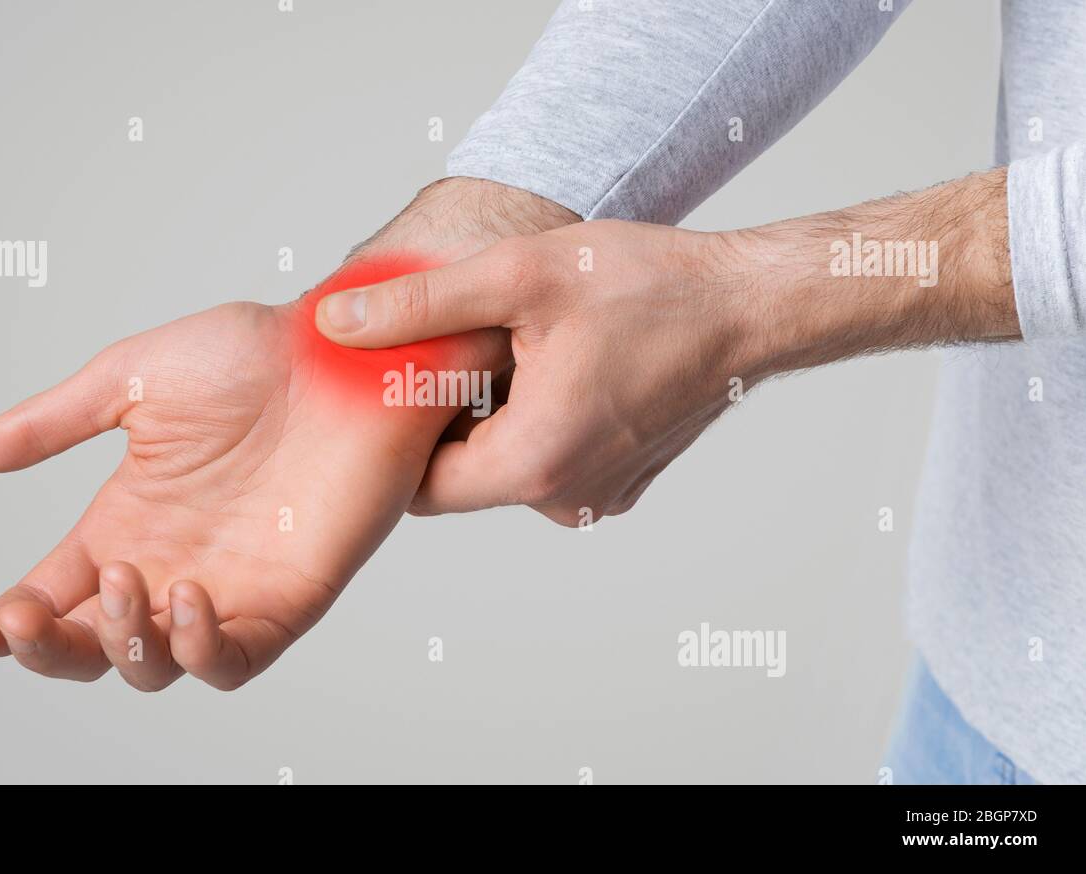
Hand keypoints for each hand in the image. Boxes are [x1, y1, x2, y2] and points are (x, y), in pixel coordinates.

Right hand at [0, 177, 577, 689]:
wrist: (347, 352)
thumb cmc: (254, 355)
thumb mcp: (134, 377)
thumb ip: (56, 422)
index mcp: (126, 521)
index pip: (51, 595)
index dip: (4, 625)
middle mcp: (170, 564)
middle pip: (90, 647)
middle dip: (45, 648)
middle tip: (26, 613)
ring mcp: (229, 587)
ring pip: (155, 666)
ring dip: (122, 643)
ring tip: (126, 579)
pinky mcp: (289, 598)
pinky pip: (234, 660)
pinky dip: (202, 651)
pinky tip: (188, 601)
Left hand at [315, 170, 1016, 524]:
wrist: (749, 305)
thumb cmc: (650, 287)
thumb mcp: (517, 277)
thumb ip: (417, 307)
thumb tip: (337, 326)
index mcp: (533, 463)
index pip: (417, 484)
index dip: (396, 431)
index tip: (395, 378)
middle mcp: (564, 499)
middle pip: (459, 476)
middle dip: (443, 415)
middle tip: (449, 346)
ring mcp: (597, 496)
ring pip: (503, 465)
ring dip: (489, 414)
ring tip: (505, 345)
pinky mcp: (618, 481)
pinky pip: (547, 461)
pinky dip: (531, 420)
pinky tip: (549, 362)